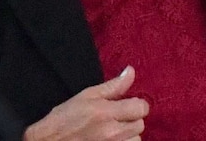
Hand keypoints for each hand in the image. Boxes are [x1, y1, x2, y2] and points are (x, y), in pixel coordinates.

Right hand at [23, 66, 148, 140]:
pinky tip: (111, 140)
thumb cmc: (64, 118)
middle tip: (116, 119)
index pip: (141, 108)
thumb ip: (113, 86)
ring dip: (128, 135)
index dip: (137, 105)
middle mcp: (112, 132)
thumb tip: (131, 71)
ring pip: (136, 140)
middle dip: (131, 120)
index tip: (128, 105)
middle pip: (140, 125)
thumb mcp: (87, 96)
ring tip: (113, 132)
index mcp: (106, 112)